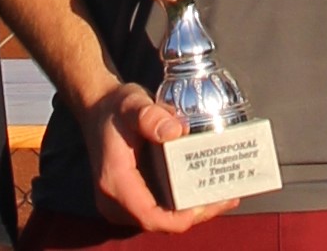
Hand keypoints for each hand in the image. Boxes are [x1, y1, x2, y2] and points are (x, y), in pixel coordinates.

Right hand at [79, 81, 238, 231]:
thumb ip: (149, 115)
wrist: (98, 110)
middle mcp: (115, 202)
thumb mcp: (131, 103)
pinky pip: (159, 211)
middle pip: (161, 222)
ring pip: (162, 219)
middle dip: (196, 213)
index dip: (181, 218)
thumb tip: (176, 131)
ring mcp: (122, 205)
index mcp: (115, 183)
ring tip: (225, 194)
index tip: (209, 202)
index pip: (150, 216)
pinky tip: (207, 190)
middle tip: (228, 196)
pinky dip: (183, 204)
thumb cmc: (115, 108)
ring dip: (193, 211)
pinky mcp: (131, 200)